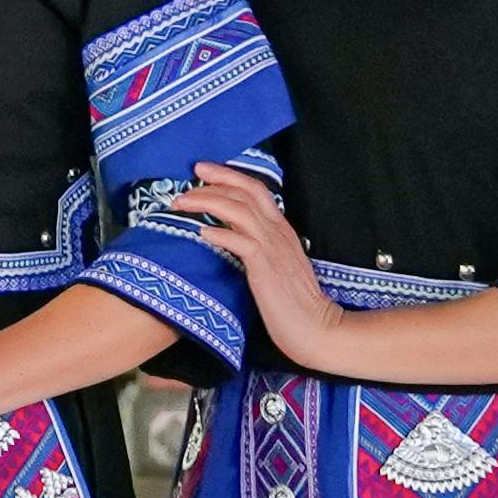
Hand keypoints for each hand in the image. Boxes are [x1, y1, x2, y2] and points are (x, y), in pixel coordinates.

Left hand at [149, 163, 338, 362]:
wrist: (314, 327)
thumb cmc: (293, 301)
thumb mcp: (275, 263)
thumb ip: (258, 244)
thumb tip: (229, 232)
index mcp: (281, 229)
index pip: (255, 189)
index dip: (229, 175)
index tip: (203, 170)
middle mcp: (278, 232)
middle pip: (246, 191)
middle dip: (215, 179)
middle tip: (190, 175)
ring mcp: (272, 248)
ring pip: (239, 210)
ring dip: (207, 202)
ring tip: (183, 202)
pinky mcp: (265, 268)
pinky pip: (241, 242)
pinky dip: (220, 234)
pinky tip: (201, 232)